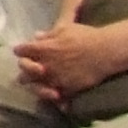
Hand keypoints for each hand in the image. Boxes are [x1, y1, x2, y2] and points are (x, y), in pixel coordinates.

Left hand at [12, 20, 127, 103]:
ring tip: (36, 85)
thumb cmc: (86, 37)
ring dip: (35, 85)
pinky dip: (54, 99)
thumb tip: (36, 36)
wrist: (105, 52)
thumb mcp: (65, 28)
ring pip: (35, 86)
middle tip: (27, 69)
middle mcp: (45, 65)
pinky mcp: (67, 89)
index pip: (22, 50)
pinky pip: (55, 98)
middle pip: (24, 70)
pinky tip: (55, 97)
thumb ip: (48, 34)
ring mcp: (55, 79)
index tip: (22, 51)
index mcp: (43, 48)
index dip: (21, 50)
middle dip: (24, 69)